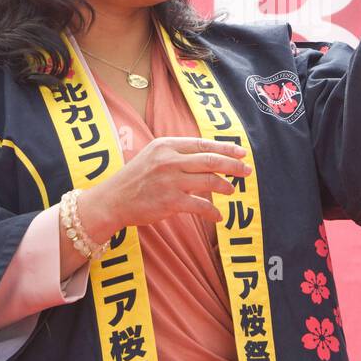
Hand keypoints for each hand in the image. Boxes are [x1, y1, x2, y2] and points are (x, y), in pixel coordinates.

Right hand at [76, 137, 252, 243]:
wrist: (112, 200)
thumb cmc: (135, 178)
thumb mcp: (154, 156)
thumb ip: (178, 153)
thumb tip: (210, 156)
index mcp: (167, 145)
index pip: (203, 144)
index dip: (226, 148)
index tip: (241, 152)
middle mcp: (170, 160)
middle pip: (211, 160)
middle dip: (234, 165)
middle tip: (247, 171)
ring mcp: (171, 181)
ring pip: (210, 181)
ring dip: (226, 187)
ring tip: (232, 191)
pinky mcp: (170, 202)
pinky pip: (201, 206)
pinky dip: (213, 212)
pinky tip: (218, 216)